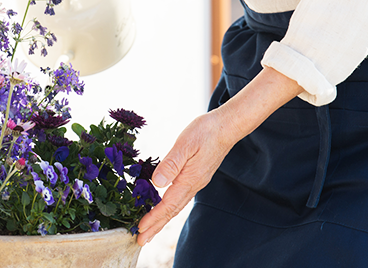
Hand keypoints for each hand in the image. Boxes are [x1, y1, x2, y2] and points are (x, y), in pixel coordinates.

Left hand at [136, 68, 302, 245]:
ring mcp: (196, 182)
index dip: (153, 218)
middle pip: (171, 211)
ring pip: (176, 206)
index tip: (140, 228)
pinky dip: (169, 208)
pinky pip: (179, 198)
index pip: (167, 205)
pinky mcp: (196, 177)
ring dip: (161, 220)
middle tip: (140, 240)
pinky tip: (163, 209)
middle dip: (155, 227)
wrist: (226, 126)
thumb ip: (170, 164)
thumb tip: (157, 182)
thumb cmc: (206, 131)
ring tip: (149, 230)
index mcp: (189, 179)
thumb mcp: (185, 144)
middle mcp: (193, 185)